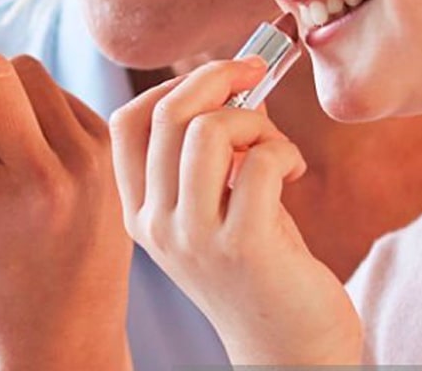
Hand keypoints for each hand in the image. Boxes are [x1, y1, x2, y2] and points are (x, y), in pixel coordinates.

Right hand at [109, 59, 362, 365]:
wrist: (291, 347)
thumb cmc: (264, 267)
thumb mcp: (221, 204)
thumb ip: (214, 150)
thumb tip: (233, 78)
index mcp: (141, 213)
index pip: (128, 123)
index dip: (175, 84)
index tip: (220, 78)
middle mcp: (156, 226)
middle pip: (169, 114)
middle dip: (220, 78)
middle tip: (258, 77)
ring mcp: (195, 238)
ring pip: (208, 131)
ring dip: (254, 120)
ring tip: (276, 148)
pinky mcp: (242, 246)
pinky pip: (258, 161)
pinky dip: (283, 151)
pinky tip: (293, 174)